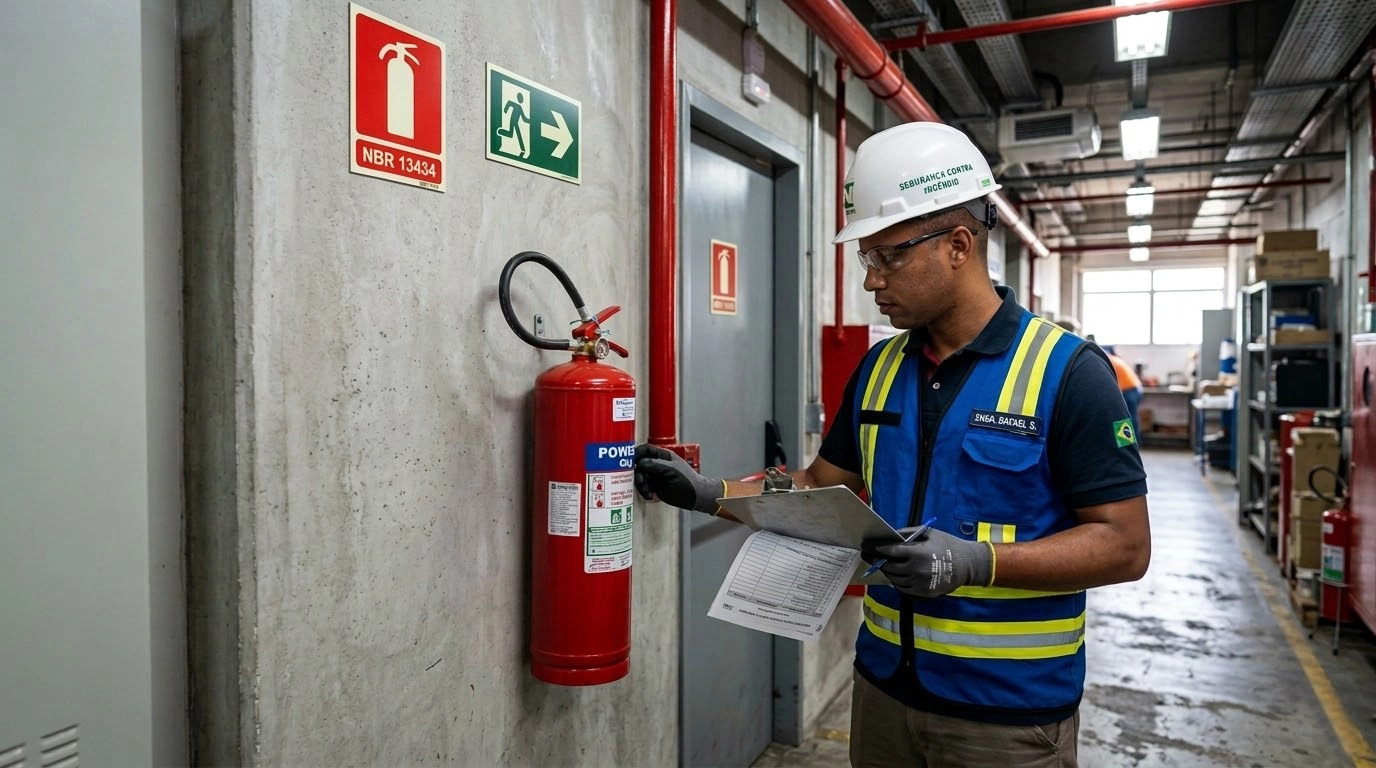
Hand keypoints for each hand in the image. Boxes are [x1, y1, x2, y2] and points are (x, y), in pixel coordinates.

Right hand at [633, 444, 724, 514]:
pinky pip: (643, 487)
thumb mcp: (672, 471)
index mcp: (663, 456)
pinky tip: (650, 496)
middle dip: (638, 474)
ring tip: (648, 492)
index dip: (636, 453)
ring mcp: (654, 475)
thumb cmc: (688, 481)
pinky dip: (644, 491)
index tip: (630, 462)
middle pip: (639, 464)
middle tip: (642, 482)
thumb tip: (640, 462)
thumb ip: (656, 466)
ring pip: (639, 477)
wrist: (695, 497)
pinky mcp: (654, 486)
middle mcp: (657, 464)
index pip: (645, 450)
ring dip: (641, 485)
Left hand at [861, 526, 993, 597]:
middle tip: (870, 556)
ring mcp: (919, 583)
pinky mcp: (922, 593)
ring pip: (894, 579)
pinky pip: (902, 588)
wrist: (966, 565)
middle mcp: (916, 570)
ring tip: (884, 564)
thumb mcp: (929, 534)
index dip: (876, 549)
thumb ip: (908, 534)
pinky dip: (897, 581)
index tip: (866, 546)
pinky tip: (896, 574)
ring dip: (887, 571)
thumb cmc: (947, 545)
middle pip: (889, 566)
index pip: (890, 551)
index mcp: (917, 553)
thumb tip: (890, 535)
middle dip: (878, 560)